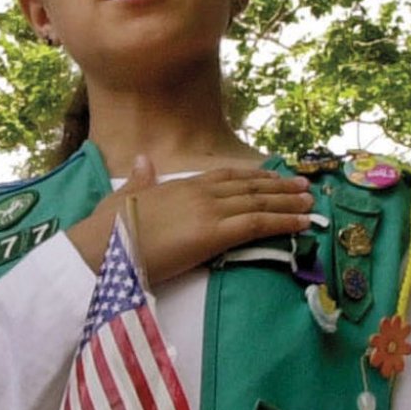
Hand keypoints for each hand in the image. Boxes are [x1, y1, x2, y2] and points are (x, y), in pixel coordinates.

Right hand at [73, 158, 315, 285]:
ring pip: (259, 202)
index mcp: (180, 185)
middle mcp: (199, 192)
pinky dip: (283, 222)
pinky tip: (300, 223)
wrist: (100, 248)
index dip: (253, 177)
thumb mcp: (124, 197)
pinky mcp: (214, 233)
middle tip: (304, 187)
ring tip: (310, 203)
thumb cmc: (107, 230)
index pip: (227, 177)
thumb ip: (139, 180)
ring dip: (288, 202)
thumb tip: (143, 161)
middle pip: (249, 187)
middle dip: (279, 187)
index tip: (274, 177)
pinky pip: (257, 224)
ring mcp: (208, 211)